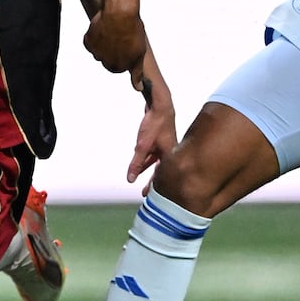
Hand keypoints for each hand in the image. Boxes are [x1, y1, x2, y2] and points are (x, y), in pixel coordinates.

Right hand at [84, 9, 148, 78]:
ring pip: (99, 51)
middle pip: (107, 60)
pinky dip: (96, 36)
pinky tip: (104, 28)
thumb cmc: (132, 30)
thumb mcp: (140, 53)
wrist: (119, 12)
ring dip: (105, 43)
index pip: (118, 68)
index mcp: (119, 66)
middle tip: (121, 38)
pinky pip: (91, 41)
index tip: (126, 47)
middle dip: (113, 51)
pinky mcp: (88, 41)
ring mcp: (96, 52)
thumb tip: (138, 88)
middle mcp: (106, 62)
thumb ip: (137, 72)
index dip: (123, 56)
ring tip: (114, 31)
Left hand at [126, 73, 176, 194]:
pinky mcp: (160, 139)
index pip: (162, 176)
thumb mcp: (142, 146)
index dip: (155, 187)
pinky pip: (153, 154)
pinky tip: (140, 163)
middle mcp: (170, 152)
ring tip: (142, 179)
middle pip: (160, 171)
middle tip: (146, 193)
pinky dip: (147, 160)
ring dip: (148, 170)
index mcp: (169, 156)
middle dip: (153, 182)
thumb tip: (130, 179)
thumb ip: (136, 163)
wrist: (160, 104)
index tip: (149, 196)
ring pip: (156, 162)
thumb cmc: (154, 124)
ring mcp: (165, 145)